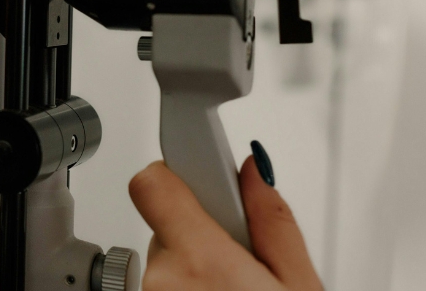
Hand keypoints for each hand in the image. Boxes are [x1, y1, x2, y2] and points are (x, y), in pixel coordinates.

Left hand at [128, 154, 322, 290]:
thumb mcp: (298, 285)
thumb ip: (273, 223)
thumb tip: (254, 171)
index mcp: (200, 261)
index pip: (153, 184)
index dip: (177, 171)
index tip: (203, 172)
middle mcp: (161, 278)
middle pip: (166, 221)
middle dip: (200, 228)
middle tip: (240, 257)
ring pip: (165, 256)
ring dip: (193, 263)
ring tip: (232, 287)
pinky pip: (161, 283)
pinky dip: (184, 285)